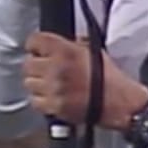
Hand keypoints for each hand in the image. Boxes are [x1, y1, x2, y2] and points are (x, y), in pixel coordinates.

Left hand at [22, 32, 147, 129]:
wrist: (119, 102)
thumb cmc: (110, 78)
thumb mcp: (93, 51)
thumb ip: (73, 44)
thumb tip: (60, 43)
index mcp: (66, 50)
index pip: (35, 41)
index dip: (35, 45)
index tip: (36, 49)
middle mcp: (56, 68)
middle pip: (28, 63)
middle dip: (35, 65)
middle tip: (43, 68)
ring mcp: (53, 88)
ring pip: (29, 83)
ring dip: (37, 83)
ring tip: (47, 84)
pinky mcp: (54, 106)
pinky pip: (35, 101)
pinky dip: (40, 100)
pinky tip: (50, 97)